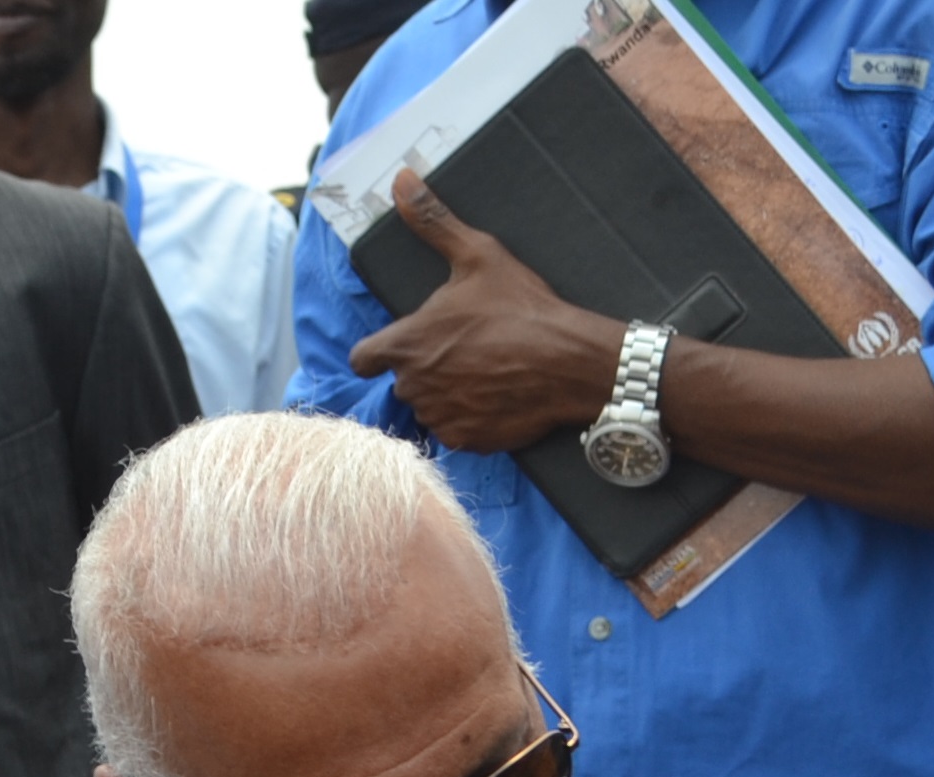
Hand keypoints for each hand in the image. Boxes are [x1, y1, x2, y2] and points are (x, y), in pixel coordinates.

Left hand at [345, 171, 632, 458]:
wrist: (570, 362)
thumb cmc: (522, 307)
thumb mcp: (478, 255)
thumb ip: (433, 222)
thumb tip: (402, 179)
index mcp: (406, 344)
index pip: (362, 358)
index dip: (378, 351)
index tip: (401, 343)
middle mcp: (413, 386)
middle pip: (402, 380)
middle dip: (424, 366)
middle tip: (464, 347)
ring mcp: (439, 416)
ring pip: (428, 406)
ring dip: (445, 392)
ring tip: (484, 369)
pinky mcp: (466, 440)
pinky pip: (456, 430)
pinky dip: (470, 417)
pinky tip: (496, 394)